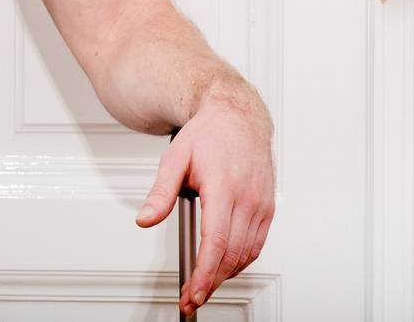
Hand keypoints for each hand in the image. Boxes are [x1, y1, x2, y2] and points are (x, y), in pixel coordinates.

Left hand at [133, 78, 275, 312]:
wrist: (238, 116)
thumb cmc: (208, 135)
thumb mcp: (174, 159)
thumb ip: (160, 193)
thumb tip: (145, 220)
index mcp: (222, 186)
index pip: (215, 241)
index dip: (204, 273)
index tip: (193, 293)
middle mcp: (246, 197)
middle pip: (231, 254)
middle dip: (211, 283)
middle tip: (191, 298)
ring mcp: (260, 203)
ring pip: (246, 254)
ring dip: (226, 275)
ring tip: (204, 285)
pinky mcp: (267, 207)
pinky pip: (257, 244)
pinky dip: (241, 261)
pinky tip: (225, 265)